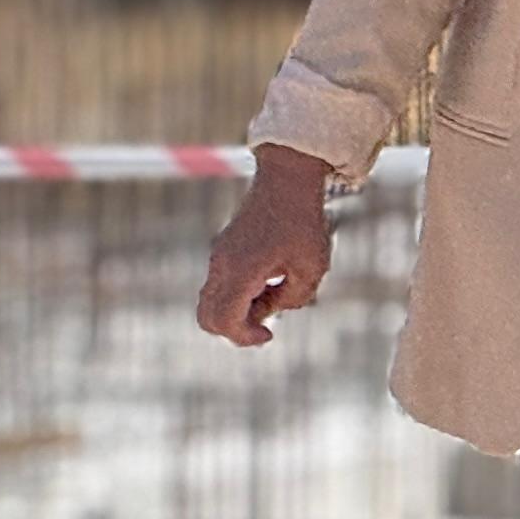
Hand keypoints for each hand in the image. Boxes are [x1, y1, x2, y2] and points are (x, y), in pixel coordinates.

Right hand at [198, 146, 335, 347]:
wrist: (286, 181)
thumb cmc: (303, 223)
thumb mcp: (312, 268)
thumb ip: (293, 299)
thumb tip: (273, 309)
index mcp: (240, 271)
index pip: (224, 320)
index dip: (244, 337)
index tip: (269, 334)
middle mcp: (221, 266)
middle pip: (207, 316)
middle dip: (235, 329)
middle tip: (266, 323)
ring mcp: (218, 257)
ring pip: (213, 301)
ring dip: (239, 310)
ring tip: (275, 293)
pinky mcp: (223, 251)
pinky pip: (220, 285)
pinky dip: (239, 294)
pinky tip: (270, 279)